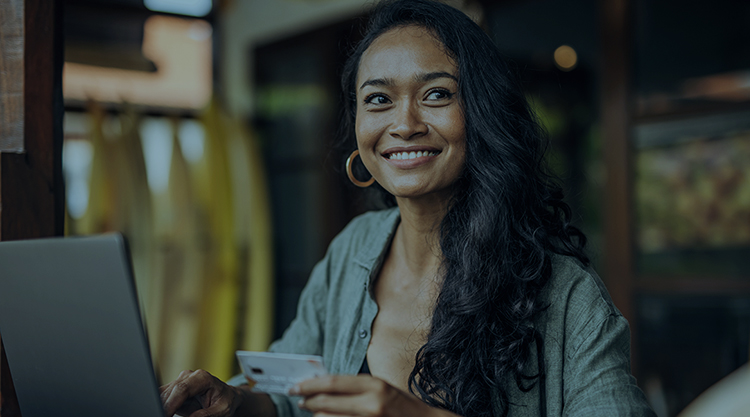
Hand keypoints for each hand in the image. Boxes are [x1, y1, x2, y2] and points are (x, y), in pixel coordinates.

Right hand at [160, 369, 244, 416]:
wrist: (226, 396)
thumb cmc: (226, 401)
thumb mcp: (222, 410)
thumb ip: (207, 414)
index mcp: (202, 378)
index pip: (182, 389)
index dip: (171, 403)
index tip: (164, 415)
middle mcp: (189, 376)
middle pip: (169, 391)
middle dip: (163, 406)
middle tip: (161, 416)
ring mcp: (181, 381)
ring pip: (163, 394)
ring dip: (161, 405)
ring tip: (164, 415)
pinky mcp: (175, 388)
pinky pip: (163, 396)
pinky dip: (161, 405)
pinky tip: (164, 412)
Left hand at [291, 375, 453, 416]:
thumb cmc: (402, 406)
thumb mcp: (381, 388)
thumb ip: (356, 388)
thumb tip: (324, 386)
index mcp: (374, 384)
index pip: (333, 382)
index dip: (310, 384)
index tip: (296, 386)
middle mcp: (371, 403)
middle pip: (326, 402)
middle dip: (308, 402)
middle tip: (299, 401)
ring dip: (318, 416)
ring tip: (315, 413)